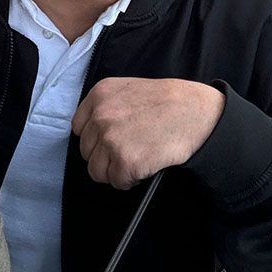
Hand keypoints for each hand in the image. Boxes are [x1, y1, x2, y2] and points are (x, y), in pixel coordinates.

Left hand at [71, 77, 225, 189]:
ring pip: (97, 170)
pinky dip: (129, 181)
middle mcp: (100, 116)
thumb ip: (107, 106)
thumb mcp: (127, 90)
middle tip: (127, 153)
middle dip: (105, 157)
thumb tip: (96, 131)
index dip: (94, 139)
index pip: (79, 128)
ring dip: (114, 171)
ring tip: (135, 162)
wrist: (193, 111)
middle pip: (86, 151)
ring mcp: (111, 139)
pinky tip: (144, 168)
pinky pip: (117, 182)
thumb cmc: (166, 101)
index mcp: (99, 95)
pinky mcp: (125, 162)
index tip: (107, 143)